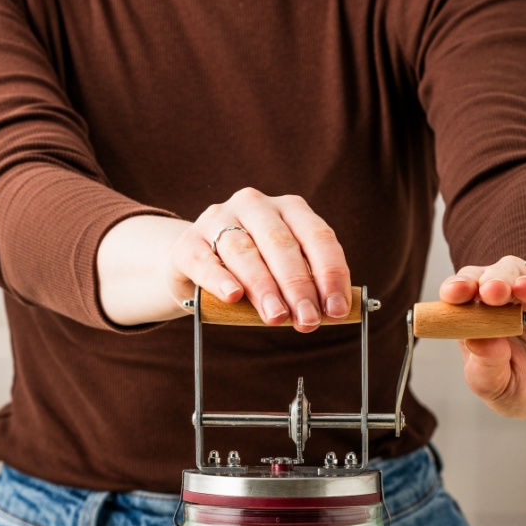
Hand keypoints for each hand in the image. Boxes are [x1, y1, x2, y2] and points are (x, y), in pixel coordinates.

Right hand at [97, 189, 351, 331]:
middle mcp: (254, 205)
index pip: (317, 236)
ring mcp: (217, 219)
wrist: (194, 266)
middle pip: (280, 244)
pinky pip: (205, 260)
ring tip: (276, 316)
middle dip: (298, 286)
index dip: (330, 273)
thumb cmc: (251, 272)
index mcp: (289, 209)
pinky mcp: (187, 242)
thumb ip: (306, 286)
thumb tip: (333, 313)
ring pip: (244, 251)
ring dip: (263, 287)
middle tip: (308, 320)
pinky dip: (220, 279)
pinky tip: (233, 296)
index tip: (337, 309)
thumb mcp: (283, 273)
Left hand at [439, 256, 525, 417]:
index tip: (453, 295)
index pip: (466, 289)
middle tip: (490, 292)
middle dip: (494, 281)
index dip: (459, 287)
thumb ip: (486, 365)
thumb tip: (478, 341)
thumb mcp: (495, 386)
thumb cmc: (517, 388)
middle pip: (499, 276)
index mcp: (482, 312)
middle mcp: (513, 298)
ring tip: (521, 289)